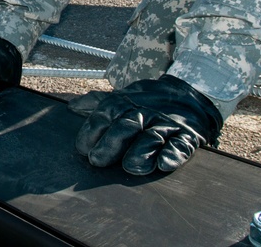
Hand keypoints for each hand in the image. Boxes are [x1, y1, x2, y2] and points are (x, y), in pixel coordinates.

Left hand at [74, 75, 222, 174]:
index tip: (82, 148)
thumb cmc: (148, 101)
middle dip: (110, 144)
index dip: (92, 131)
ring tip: (130, 167)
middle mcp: (145, 113)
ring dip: (140, 152)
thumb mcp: (123, 97)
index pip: (105, 116)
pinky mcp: (187, 135)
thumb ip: (98, 103)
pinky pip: (180, 145)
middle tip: (97, 160)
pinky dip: (172, 155)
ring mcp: (166, 124)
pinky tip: (163, 163)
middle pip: (125, 128)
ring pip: (151, 138)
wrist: (188, 93)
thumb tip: (72, 107)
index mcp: (126, 104)